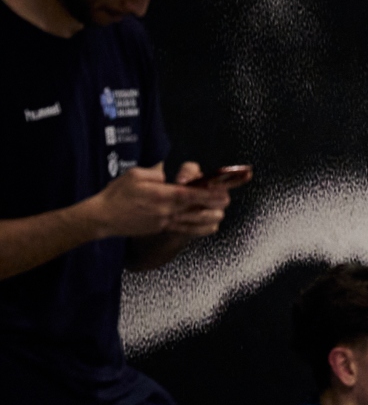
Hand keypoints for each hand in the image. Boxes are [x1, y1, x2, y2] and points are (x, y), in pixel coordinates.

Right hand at [88, 163, 224, 239]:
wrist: (105, 217)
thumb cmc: (118, 193)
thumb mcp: (136, 174)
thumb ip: (156, 174)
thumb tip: (169, 177)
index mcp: (161, 195)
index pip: (192, 195)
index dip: (210, 194)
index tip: (223, 191)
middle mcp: (167, 211)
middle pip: (199, 210)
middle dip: (216, 205)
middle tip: (226, 199)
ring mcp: (166, 222)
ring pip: (197, 223)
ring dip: (212, 217)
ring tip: (221, 211)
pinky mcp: (163, 229)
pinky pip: (188, 231)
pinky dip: (202, 228)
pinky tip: (211, 225)